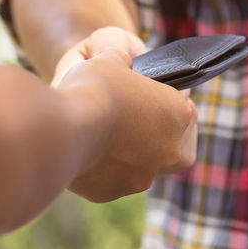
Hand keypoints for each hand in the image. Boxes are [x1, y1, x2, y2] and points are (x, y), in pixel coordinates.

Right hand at [55, 35, 197, 202]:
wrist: (62, 128)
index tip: (152, 91)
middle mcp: (169, 153)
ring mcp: (141, 177)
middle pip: (175, 143)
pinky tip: (88, 149)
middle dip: (160, 130)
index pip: (185, 106)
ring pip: (144, 165)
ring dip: (133, 152)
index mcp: (179, 116)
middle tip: (136, 115)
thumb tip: (122, 59)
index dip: (168, 96)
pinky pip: (112, 177)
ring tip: (108, 133)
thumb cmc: (94, 88)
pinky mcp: (111, 192)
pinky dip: (104, 166)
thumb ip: (123, 58)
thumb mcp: (111, 56)